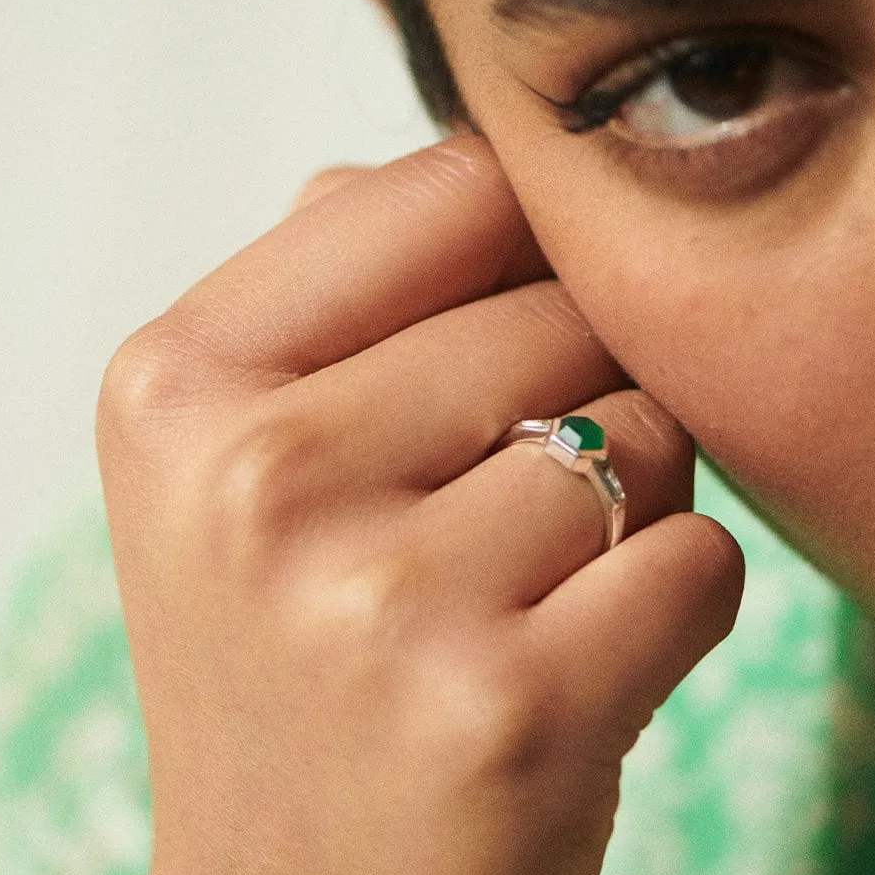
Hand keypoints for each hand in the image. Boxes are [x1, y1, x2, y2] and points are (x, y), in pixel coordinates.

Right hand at [95, 136, 743, 874]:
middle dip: (573, 388)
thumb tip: (456, 163)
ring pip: (643, 425)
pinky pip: (697, 557)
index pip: (443, 188)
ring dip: (627, 498)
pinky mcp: (510, 711)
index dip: (514, 246)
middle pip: (556, 304)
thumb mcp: (234, 464)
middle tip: (487, 505)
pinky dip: (671, 602)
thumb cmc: (288, 669)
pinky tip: (571, 665)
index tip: (499, 319)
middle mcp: (256, 478)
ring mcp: (378, 598)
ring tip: (521, 590)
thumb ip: (337, 292)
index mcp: (177, 386)